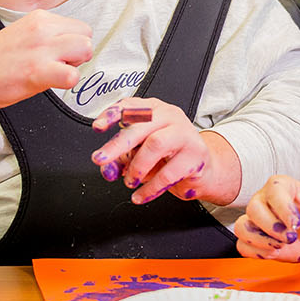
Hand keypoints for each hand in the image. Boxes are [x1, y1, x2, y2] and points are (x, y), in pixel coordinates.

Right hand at [0, 8, 93, 141]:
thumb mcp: (23, 34)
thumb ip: (47, 34)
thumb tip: (71, 43)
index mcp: (40, 18)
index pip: (78, 27)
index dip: (73, 44)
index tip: (58, 54)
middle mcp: (43, 29)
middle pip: (86, 35)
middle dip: (78, 53)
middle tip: (58, 65)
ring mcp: (41, 49)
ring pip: (85, 49)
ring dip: (75, 65)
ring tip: (53, 72)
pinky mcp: (38, 71)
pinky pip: (73, 76)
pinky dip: (67, 82)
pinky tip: (50, 83)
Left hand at [90, 99, 240, 205]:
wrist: (201, 169)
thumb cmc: (168, 157)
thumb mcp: (139, 153)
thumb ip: (120, 159)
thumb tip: (107, 168)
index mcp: (154, 110)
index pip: (131, 105)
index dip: (112, 114)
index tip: (98, 127)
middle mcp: (170, 116)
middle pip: (141, 125)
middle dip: (117, 144)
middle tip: (101, 159)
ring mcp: (184, 133)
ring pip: (156, 144)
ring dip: (137, 167)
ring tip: (130, 180)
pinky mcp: (195, 155)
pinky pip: (168, 173)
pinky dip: (150, 188)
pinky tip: (140, 196)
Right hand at [234, 175, 299, 261]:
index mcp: (283, 186)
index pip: (274, 191)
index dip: (283, 209)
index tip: (296, 224)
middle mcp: (265, 200)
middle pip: (253, 209)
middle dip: (272, 228)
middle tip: (291, 237)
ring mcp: (258, 221)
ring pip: (242, 227)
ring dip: (261, 241)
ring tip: (281, 246)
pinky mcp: (256, 240)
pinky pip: (242, 246)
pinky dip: (256, 252)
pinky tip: (275, 252)